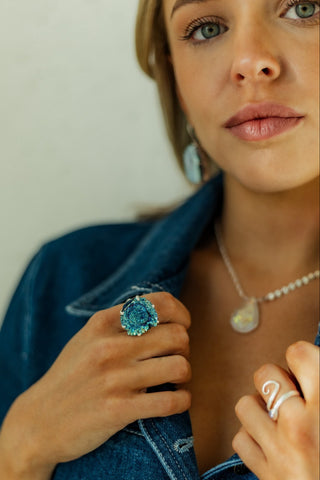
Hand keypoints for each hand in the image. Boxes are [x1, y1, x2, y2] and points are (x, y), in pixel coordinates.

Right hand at [0, 292, 190, 475]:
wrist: (39, 420)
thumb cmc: (71, 375)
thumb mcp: (88, 338)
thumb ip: (121, 323)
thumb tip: (165, 314)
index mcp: (102, 323)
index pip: (160, 304)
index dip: (181, 314)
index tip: (182, 326)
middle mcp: (109, 346)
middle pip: (177, 336)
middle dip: (184, 348)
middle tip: (175, 358)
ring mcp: (114, 378)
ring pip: (179, 367)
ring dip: (184, 375)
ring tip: (175, 381)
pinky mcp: (118, 410)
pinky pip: (171, 402)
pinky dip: (182, 401)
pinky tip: (175, 400)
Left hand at [233, 341, 318, 479]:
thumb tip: (314, 369)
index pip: (299, 353)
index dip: (303, 359)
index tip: (308, 371)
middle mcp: (300, 425)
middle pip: (265, 373)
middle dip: (278, 380)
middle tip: (294, 395)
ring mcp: (280, 451)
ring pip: (245, 405)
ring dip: (260, 408)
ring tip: (279, 418)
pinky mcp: (267, 476)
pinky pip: (241, 440)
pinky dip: (252, 439)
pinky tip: (271, 444)